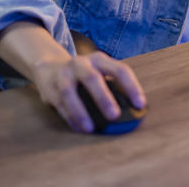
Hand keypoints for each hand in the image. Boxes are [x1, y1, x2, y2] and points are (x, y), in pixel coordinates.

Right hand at [31, 51, 145, 132]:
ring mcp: (63, 75)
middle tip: (114, 116)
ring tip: (91, 128)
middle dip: (103, 98)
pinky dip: (70, 118)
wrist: (49, 66)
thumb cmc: (84, 74)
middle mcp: (81, 64)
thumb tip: (132, 112)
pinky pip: (60, 105)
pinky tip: (79, 129)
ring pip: (69, 93)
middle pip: (92, 78)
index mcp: (100, 60)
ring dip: (80, 112)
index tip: (140, 104)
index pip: (120, 70)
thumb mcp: (99, 72)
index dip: (131, 87)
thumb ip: (113, 87)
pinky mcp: (50, 89)